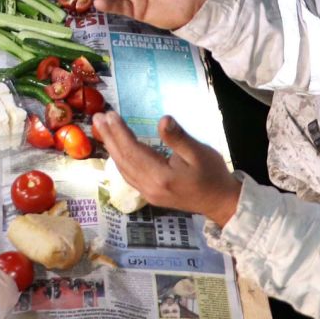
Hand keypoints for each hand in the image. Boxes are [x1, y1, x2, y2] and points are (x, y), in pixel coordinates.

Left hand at [93, 113, 239, 225]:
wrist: (222, 203)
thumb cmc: (213, 175)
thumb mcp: (200, 152)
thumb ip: (178, 137)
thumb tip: (162, 119)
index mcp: (161, 176)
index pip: (132, 151)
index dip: (119, 132)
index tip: (110, 115)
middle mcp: (149, 187)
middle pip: (123, 159)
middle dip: (109, 137)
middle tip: (98, 118)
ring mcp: (148, 194)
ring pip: (123, 169)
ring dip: (112, 148)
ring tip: (104, 129)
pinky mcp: (150, 195)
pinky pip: (128, 176)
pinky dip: (120, 160)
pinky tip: (117, 149)